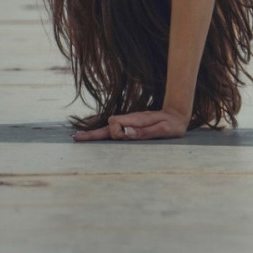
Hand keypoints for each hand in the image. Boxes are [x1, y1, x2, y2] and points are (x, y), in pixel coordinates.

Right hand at [72, 109, 188, 141]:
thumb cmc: (172, 124)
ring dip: (93, 135)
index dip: (115, 131)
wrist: (177, 114)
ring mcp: (129, 124)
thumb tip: (125, 133)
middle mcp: (129, 121)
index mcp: (135, 120)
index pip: (115, 124)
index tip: (121, 134)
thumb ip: (145, 132)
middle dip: (92, 134)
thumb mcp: (163, 129)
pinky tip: (91, 138)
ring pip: (108, 129)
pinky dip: (101, 135)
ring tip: (76, 138)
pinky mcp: (130, 128)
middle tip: (75, 138)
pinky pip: (113, 132)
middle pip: (107, 127)